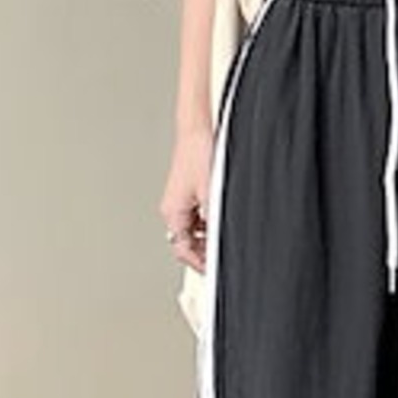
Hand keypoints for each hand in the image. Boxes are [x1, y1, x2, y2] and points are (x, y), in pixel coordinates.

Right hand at [158, 124, 212, 271]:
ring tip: (225, 232)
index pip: (183, 251)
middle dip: (207, 249)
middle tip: (224, 252)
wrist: (199, 128)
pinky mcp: (189, 191)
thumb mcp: (213, 195)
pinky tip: (222, 214)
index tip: (216, 269)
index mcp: (172, 213)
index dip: (201, 263)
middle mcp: (173, 208)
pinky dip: (210, 219)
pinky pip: (199, 215)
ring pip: (195, 230)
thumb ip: (216, 224)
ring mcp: (180, 200)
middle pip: (189, 242)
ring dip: (210, 234)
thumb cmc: (199, 153)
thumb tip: (223, 242)